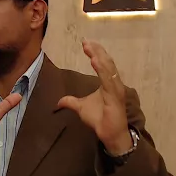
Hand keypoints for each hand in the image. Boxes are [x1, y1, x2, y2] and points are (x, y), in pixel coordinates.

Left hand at [57, 39, 131, 154]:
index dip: (95, 52)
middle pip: (106, 62)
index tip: (85, 43)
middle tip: (86, 41)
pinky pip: (109, 80)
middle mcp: (113, 83)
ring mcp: (116, 89)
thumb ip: (71, 102)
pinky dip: (102, 69)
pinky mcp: (116, 96)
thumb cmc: (100, 120)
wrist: (109, 134)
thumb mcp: (81, 108)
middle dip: (97, 50)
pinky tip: (95, 61)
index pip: (102, 64)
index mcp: (107, 83)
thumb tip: (59, 101)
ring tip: (90, 47)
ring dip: (99, 57)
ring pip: (108, 68)